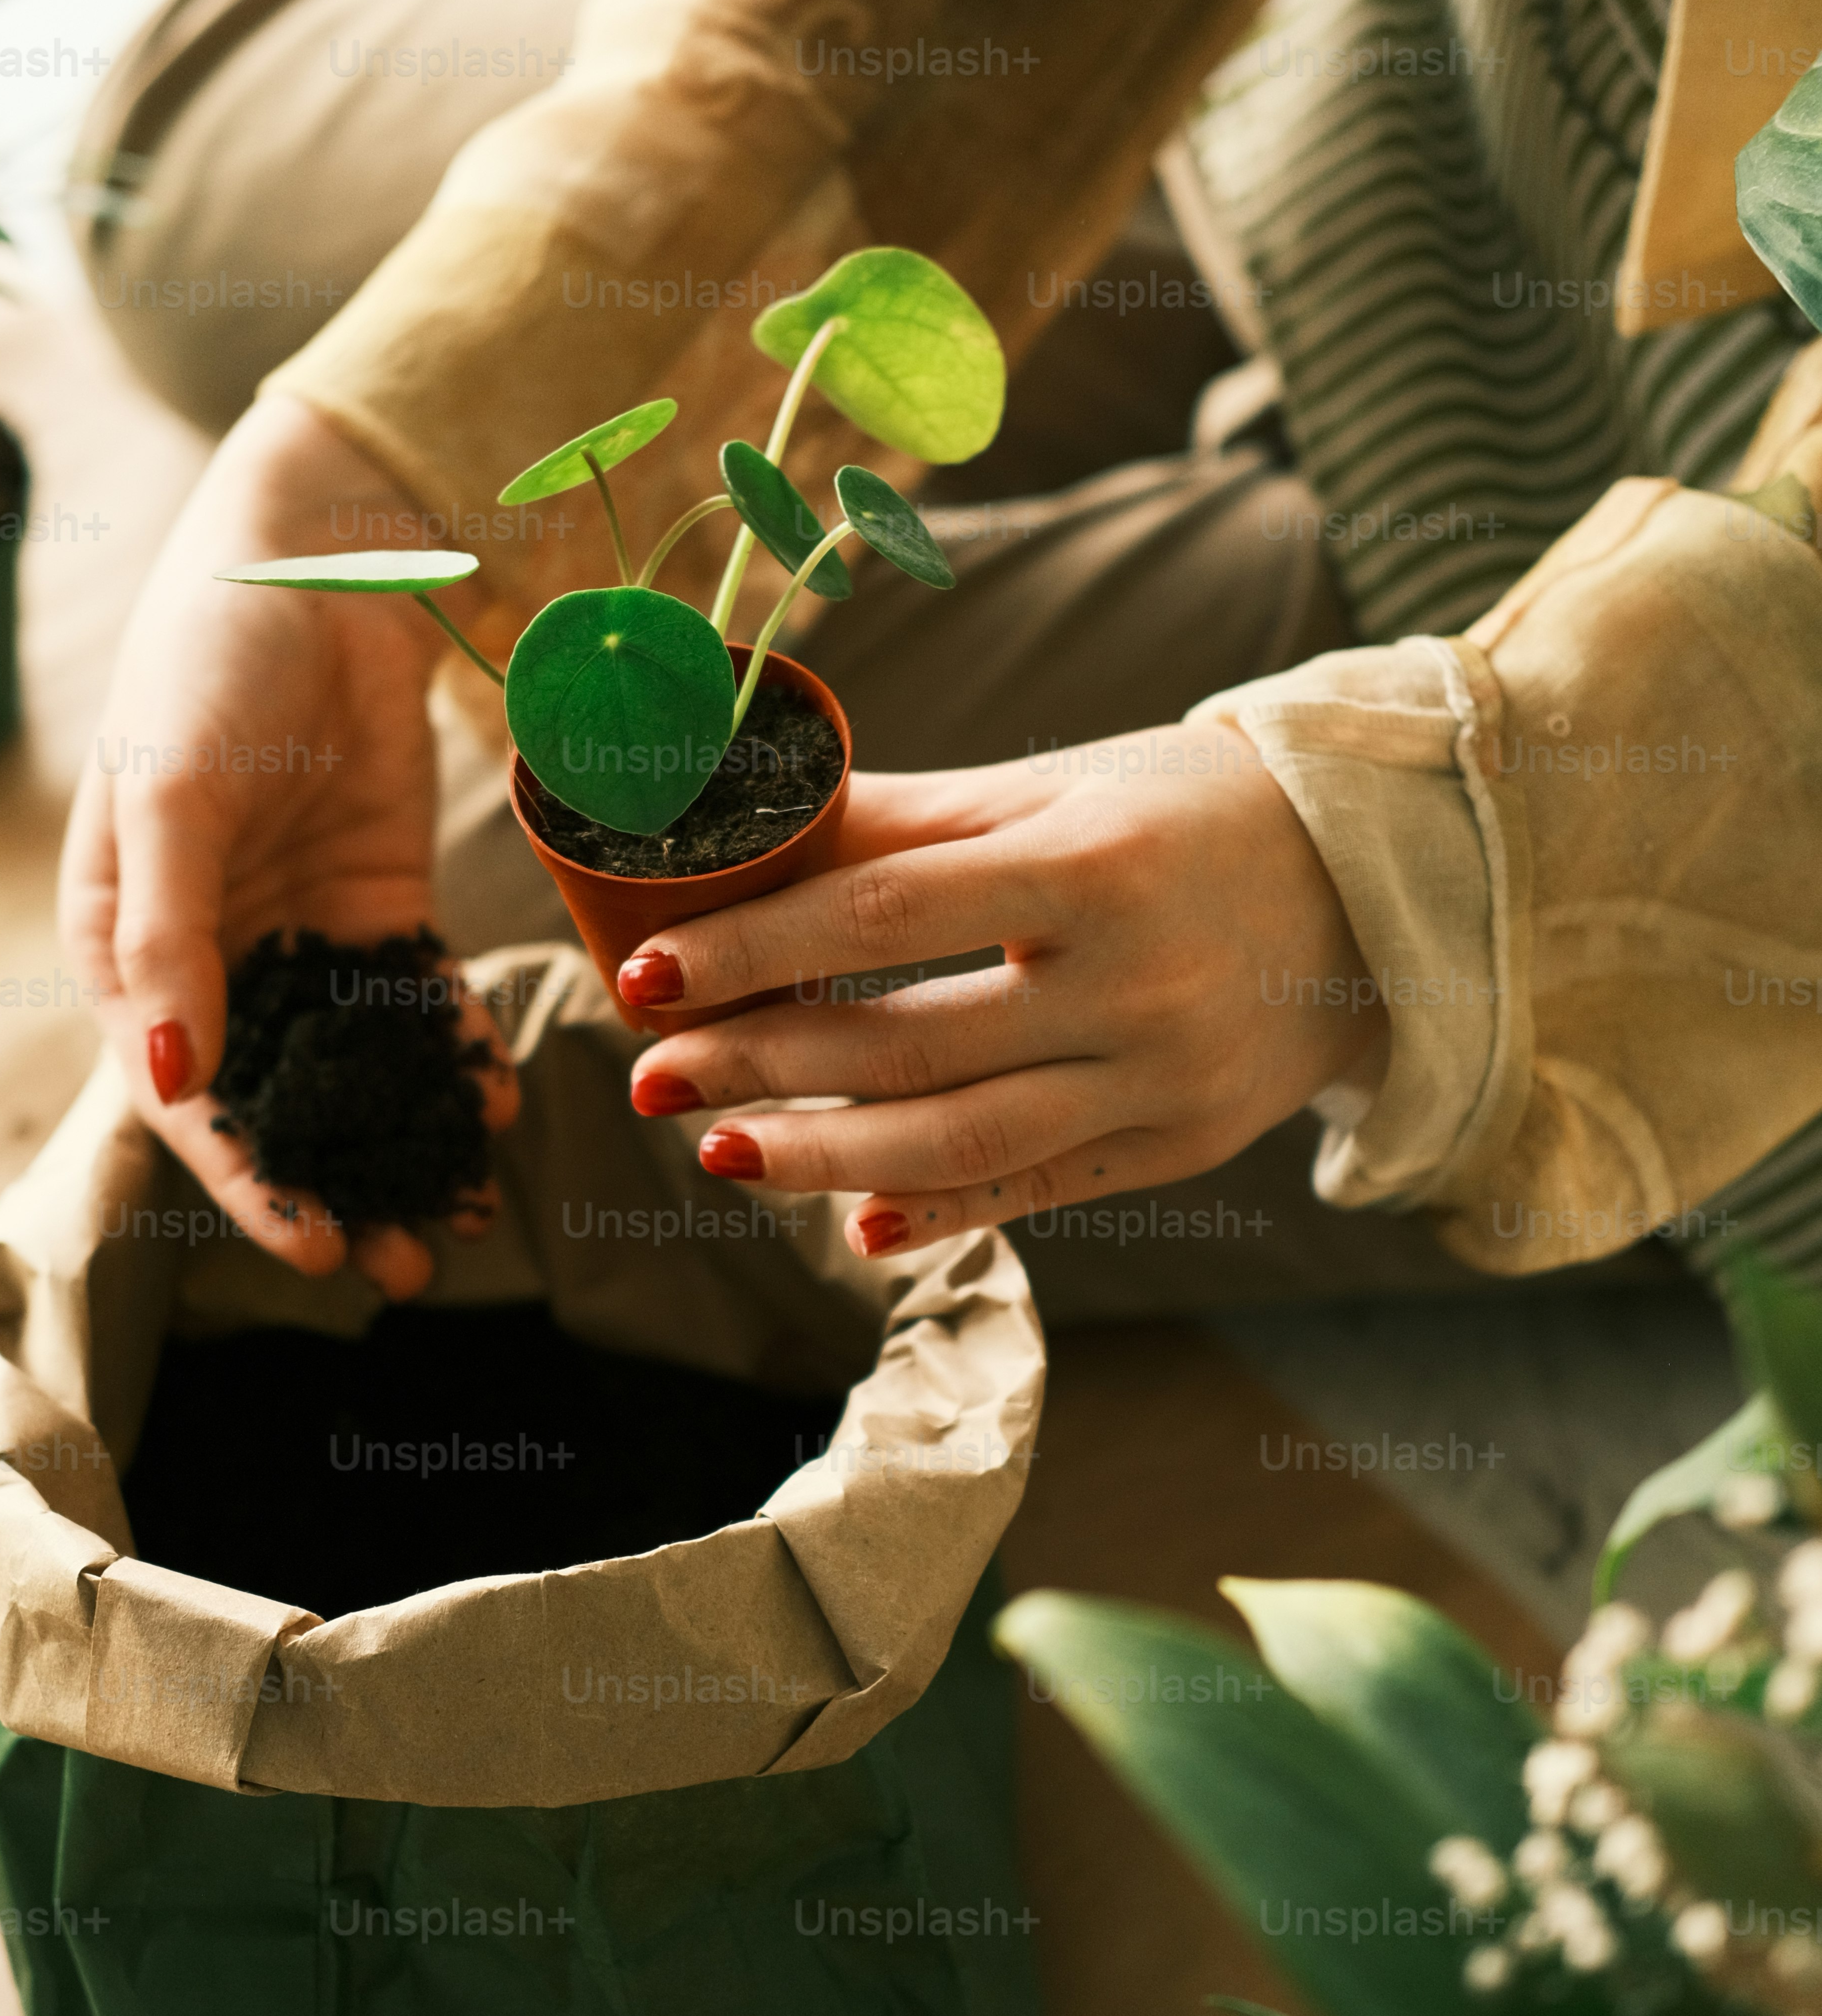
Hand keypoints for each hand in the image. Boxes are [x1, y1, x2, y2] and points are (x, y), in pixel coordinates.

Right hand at [60, 391, 517, 1297]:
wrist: (313, 563)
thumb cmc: (206, 664)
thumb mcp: (171, 796)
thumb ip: (167, 941)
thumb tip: (170, 1080)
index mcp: (128, 949)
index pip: (189, 1096)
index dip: (251, 1179)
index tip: (319, 1242)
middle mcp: (215, 960)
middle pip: (279, 1101)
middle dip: (341, 1186)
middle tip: (411, 1264)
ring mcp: (302, 934)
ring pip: (355, 1068)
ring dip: (404, 1141)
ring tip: (466, 1214)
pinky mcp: (380, 903)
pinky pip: (418, 1000)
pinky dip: (454, 1055)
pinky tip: (496, 1104)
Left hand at [616, 725, 1378, 1254]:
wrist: (1373, 883)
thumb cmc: (1185, 813)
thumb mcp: (1054, 789)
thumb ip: (905, 820)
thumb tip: (742, 818)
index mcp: (1090, 866)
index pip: (882, 917)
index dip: (753, 949)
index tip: (643, 973)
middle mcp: (1131, 983)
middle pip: (905, 1043)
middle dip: (760, 1064)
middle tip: (651, 1074)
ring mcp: (1161, 1078)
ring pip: (961, 1141)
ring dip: (823, 1158)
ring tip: (718, 1150)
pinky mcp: (1181, 1146)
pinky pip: (1039, 1191)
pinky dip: (940, 1213)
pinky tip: (852, 1225)